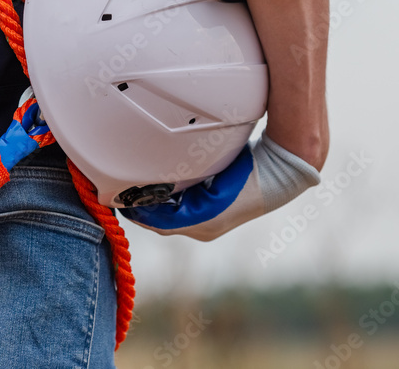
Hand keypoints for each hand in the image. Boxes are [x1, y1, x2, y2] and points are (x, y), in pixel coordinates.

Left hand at [120, 131, 320, 240]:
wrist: (280, 173)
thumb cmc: (248, 171)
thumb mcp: (213, 169)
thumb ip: (186, 174)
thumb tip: (155, 170)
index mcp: (202, 223)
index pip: (157, 221)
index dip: (136, 208)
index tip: (118, 193)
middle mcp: (204, 229)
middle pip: (160, 222)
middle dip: (142, 207)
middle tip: (122, 189)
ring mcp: (210, 224)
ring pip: (170, 218)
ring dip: (154, 205)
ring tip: (136, 186)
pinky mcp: (214, 216)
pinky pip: (182, 212)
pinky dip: (168, 202)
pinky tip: (160, 186)